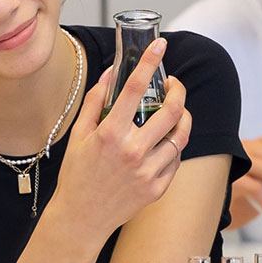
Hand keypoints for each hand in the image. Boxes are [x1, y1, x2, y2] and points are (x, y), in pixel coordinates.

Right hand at [52, 39, 191, 237]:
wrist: (81, 218)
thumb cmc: (78, 174)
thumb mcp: (79, 135)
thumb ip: (95, 102)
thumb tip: (111, 72)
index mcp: (110, 134)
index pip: (135, 88)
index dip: (149, 61)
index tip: (160, 44)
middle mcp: (132, 151)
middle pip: (171, 110)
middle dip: (178, 90)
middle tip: (174, 84)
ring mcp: (148, 171)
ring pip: (181, 135)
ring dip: (183, 118)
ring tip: (176, 111)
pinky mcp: (158, 188)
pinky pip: (177, 159)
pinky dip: (174, 146)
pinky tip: (165, 141)